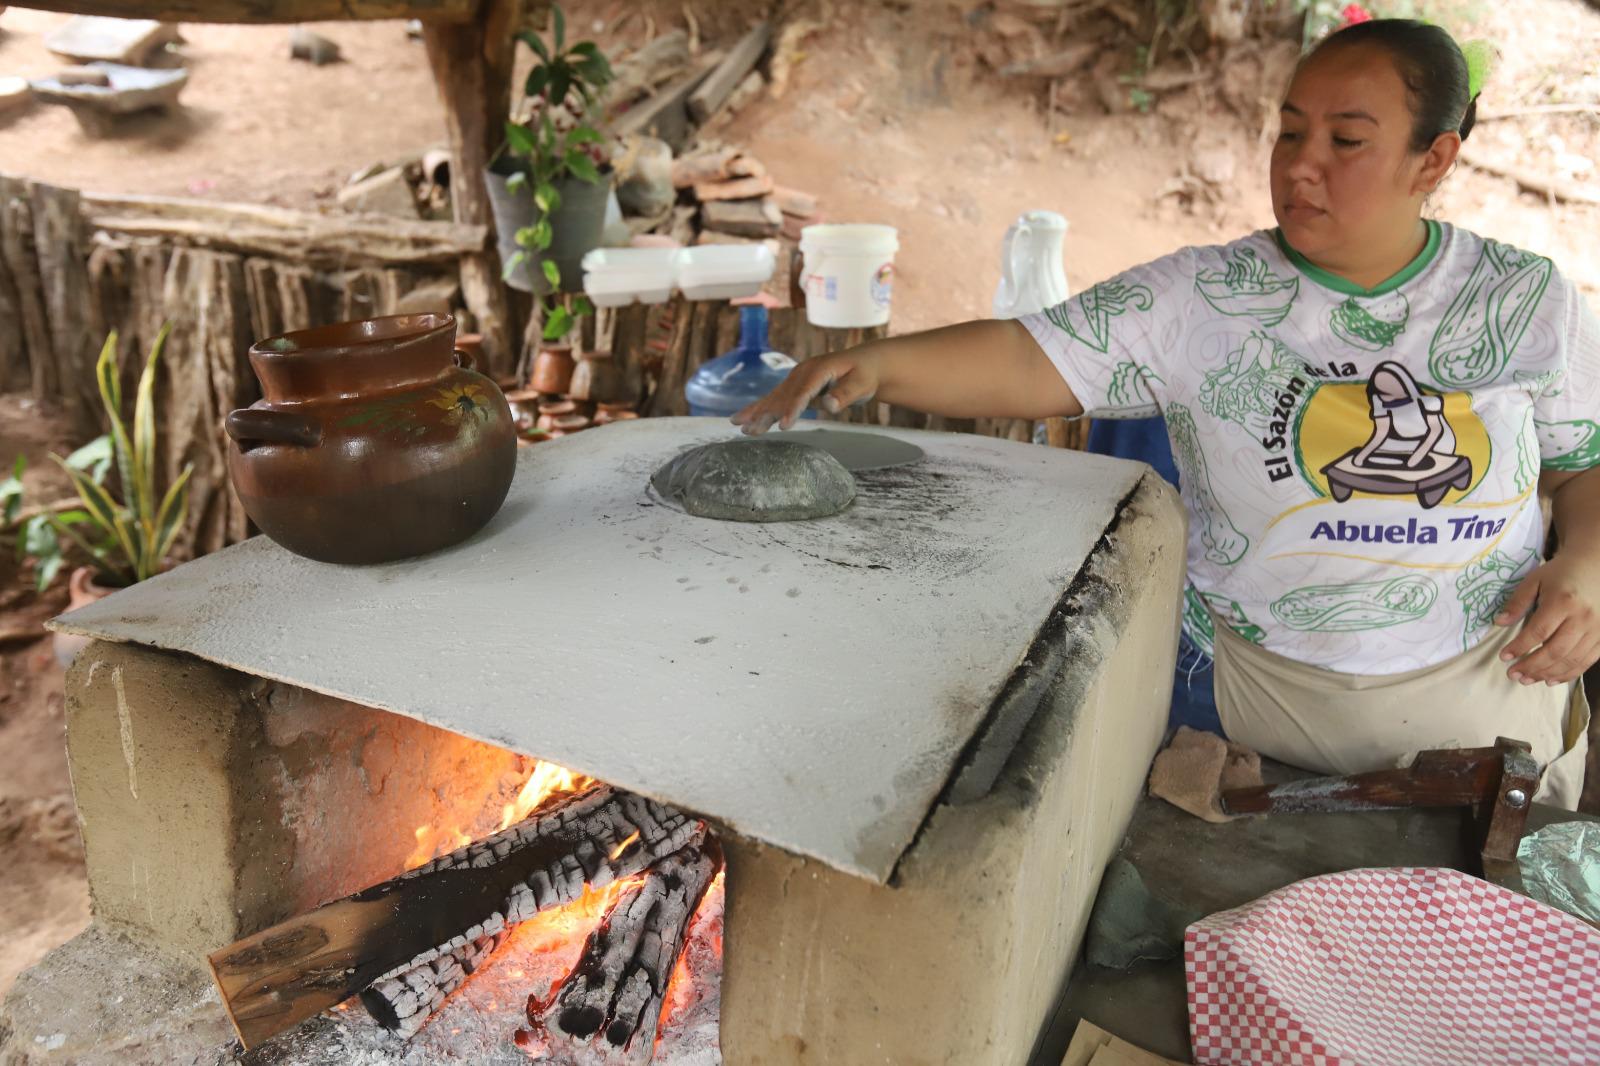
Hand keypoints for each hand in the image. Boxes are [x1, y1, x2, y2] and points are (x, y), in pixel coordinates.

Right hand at [730, 350, 881, 434]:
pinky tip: (746, 420)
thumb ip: (846, 394)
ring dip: (757, 412)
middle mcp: (803, 372)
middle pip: (781, 395)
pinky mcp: (795, 385)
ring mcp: (797, 378)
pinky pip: (776, 398)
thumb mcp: (862, 384)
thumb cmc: (865, 375)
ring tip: (738, 426)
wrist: (865, 363)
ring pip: (774, 397)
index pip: (803, 393)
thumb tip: (829, 404)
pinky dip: (761, 409)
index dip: (792, 409)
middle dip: (765, 413)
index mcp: (818, 370)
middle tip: (748, 430)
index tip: (783, 425)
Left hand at [1495, 552, 1599, 684]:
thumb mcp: (1535, 580)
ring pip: (1571, 660)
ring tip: (1526, 680)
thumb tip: (1498, 623)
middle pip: (1555, 650)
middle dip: (1531, 666)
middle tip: (1512, 674)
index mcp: (1563, 602)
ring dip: (1546, 673)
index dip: (1520, 647)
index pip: (1538, 631)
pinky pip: (1586, 662)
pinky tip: (1550, 680)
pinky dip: (1568, 674)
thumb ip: (1517, 602)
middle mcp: (1583, 618)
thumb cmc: (1561, 573)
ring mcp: (1597, 629)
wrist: (1596, 566)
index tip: (1503, 657)